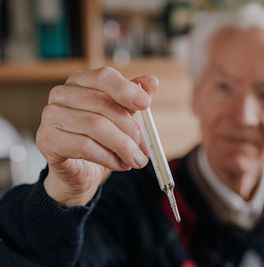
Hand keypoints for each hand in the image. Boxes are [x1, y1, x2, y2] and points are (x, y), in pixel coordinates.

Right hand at [36, 66, 158, 206]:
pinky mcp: (47, 140)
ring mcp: (51, 116)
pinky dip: (109, 158)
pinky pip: (84, 146)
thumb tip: (152, 82)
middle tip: (145, 148)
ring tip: (136, 160)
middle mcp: (62, 94)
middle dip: (130, 128)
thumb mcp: (123, 118)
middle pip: (103, 103)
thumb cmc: (102, 139)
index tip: (146, 104)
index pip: (104, 76)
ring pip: (95, 126)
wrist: (80, 170)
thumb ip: (135, 99)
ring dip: (123, 146)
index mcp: (81, 82)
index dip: (126, 89)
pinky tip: (120, 164)